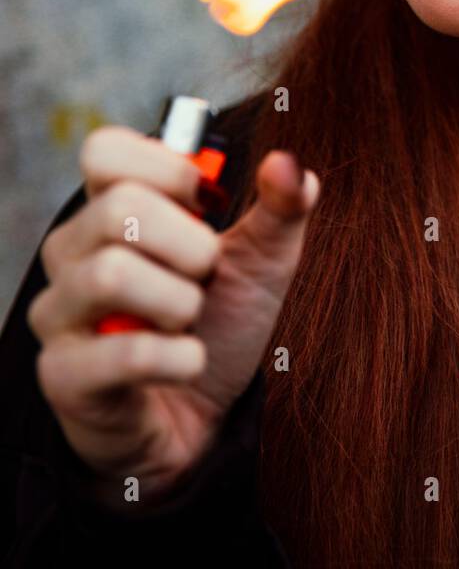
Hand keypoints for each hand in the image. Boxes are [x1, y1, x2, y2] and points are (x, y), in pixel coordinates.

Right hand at [26, 125, 318, 503]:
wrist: (203, 418)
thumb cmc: (220, 324)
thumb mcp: (264, 261)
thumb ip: (283, 207)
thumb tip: (290, 164)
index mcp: (109, 209)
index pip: (104, 150)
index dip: (169, 169)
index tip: (208, 205)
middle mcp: (71, 252)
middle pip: (119, 208)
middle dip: (191, 246)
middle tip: (207, 277)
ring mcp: (58, 312)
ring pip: (110, 274)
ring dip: (180, 302)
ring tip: (190, 321)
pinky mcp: (62, 375)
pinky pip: (123, 353)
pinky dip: (180, 358)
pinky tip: (188, 362)